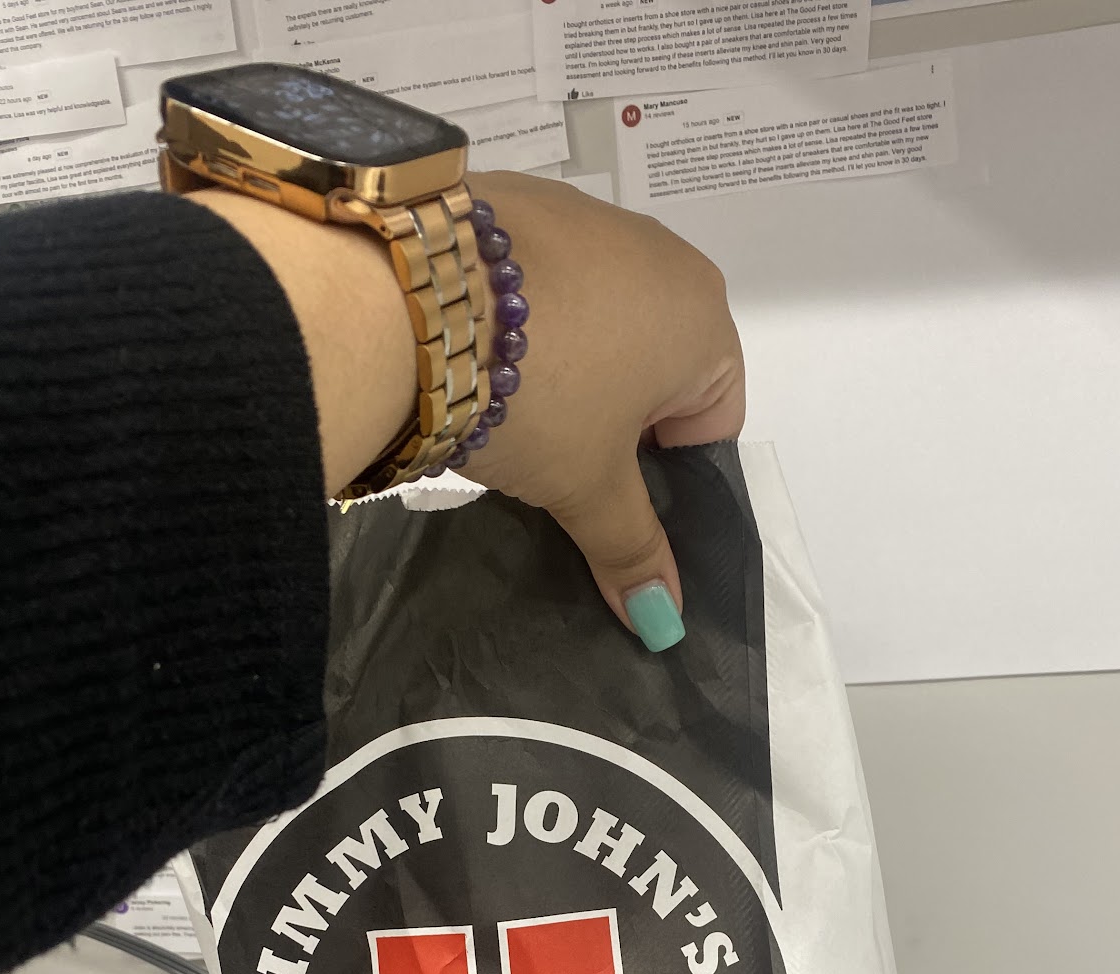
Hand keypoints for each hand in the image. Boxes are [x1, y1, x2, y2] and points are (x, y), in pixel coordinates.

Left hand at [195, 173, 743, 643]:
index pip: (711, 423)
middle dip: (615, 427)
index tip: (610, 501)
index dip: (666, 480)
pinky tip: (478, 360)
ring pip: (597, 326)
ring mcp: (587, 218)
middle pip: (655, 371)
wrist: (408, 298)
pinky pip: (541, 287)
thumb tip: (664, 623)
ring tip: (510, 417)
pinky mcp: (517, 204)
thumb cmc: (537, 394)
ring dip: (568, 377)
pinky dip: (522, 327)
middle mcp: (661, 254)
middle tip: (559, 468)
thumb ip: (632, 549)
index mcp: (704, 318)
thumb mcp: (586, 486)